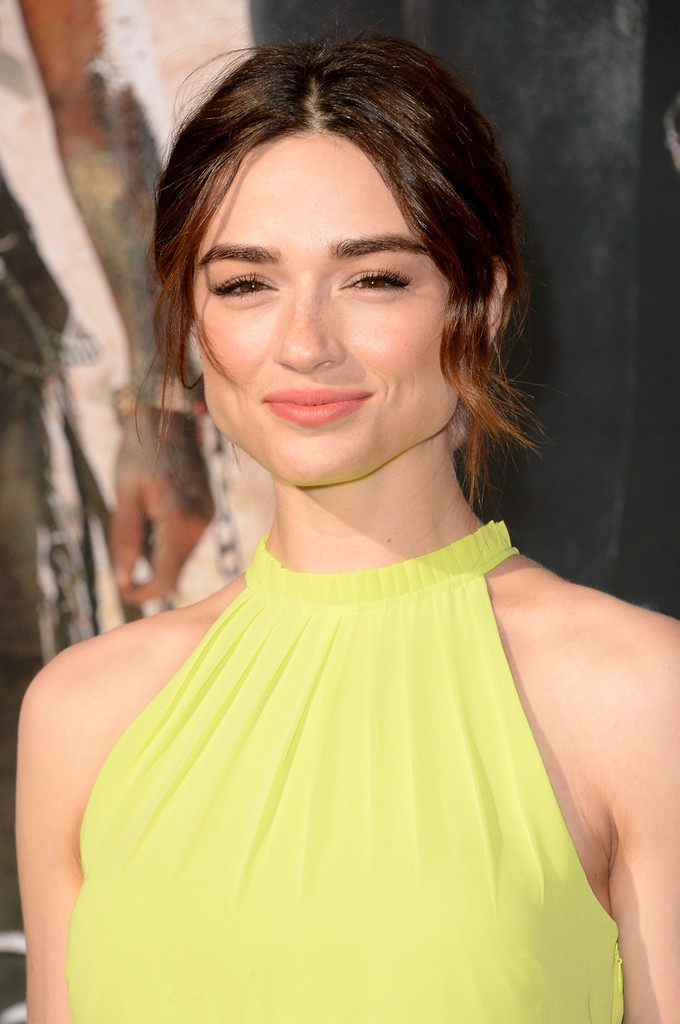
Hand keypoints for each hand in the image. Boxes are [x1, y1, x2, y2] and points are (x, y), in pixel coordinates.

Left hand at [110, 406, 214, 607]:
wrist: (169, 417)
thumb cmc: (139, 453)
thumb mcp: (124, 496)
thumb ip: (125, 541)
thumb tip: (123, 581)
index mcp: (180, 520)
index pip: (165, 579)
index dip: (141, 592)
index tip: (120, 588)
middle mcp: (201, 523)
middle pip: (173, 570)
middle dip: (145, 569)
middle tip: (121, 548)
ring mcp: (208, 516)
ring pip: (180, 556)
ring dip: (155, 552)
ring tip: (137, 518)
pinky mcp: (208, 510)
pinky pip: (186, 540)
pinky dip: (166, 539)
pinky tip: (152, 513)